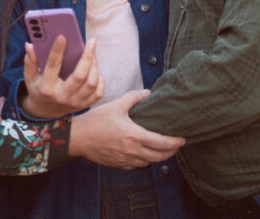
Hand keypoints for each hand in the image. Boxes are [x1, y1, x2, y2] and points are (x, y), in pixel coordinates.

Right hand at [21, 36, 104, 117]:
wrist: (45, 111)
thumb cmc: (38, 89)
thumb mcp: (30, 77)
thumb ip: (30, 61)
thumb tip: (30, 45)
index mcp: (47, 88)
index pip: (53, 67)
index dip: (57, 50)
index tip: (62, 36)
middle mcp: (62, 97)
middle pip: (79, 76)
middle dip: (87, 57)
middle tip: (91, 42)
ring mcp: (75, 103)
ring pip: (92, 83)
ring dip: (95, 66)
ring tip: (93, 53)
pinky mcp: (84, 105)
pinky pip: (98, 92)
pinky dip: (100, 79)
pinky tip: (95, 69)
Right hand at [67, 90, 184, 168]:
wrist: (77, 138)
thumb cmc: (95, 121)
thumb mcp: (115, 105)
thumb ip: (133, 98)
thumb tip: (147, 93)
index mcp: (134, 136)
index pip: (162, 143)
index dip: (175, 143)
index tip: (182, 139)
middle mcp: (132, 151)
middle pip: (159, 157)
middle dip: (171, 152)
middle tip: (176, 145)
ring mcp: (125, 160)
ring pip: (149, 163)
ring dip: (157, 157)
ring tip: (160, 149)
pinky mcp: (118, 164)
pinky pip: (136, 166)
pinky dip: (143, 161)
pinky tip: (142, 153)